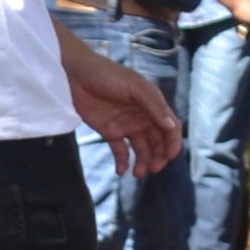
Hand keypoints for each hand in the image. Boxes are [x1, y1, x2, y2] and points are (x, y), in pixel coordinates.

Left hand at [59, 32, 184, 171]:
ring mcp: (126, 125)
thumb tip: (170, 126)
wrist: (77, 75)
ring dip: (143, 162)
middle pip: (157, 141)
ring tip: (138, 173)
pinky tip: (122, 171)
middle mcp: (143, 117)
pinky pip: (120, 151)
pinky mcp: (110, 132)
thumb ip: (153, 105)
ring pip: (141, 148)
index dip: (172, 143)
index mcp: (153, 104)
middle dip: (158, 156)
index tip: (169, 157)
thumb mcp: (135, 87)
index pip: (170, 127)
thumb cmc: (109, 75)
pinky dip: (123, 162)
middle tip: (153, 168)